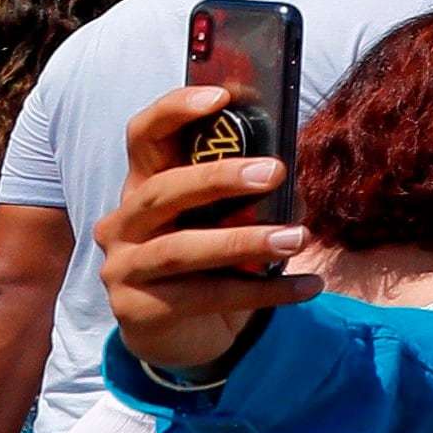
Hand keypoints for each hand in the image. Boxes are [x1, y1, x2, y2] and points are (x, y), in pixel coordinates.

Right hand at [97, 85, 316, 377]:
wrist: (185, 336)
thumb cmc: (211, 262)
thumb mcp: (225, 221)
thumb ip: (248, 194)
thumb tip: (291, 171)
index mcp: (144, 186)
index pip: (143, 136)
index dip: (174, 111)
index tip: (220, 96)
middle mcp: (123, 222)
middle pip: (161, 190)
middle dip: (217, 177)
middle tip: (274, 171)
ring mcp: (124, 267)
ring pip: (181, 248)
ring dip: (245, 241)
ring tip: (298, 237)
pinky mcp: (138, 311)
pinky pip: (208, 296)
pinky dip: (265, 291)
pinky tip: (309, 285)